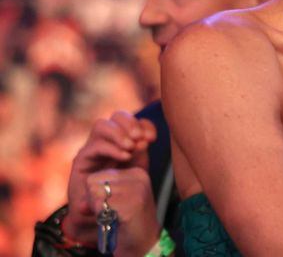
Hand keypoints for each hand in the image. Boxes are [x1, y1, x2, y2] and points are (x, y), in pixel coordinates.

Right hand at [64, 111, 154, 242]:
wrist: (102, 215)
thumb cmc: (122, 191)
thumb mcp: (137, 170)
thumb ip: (141, 153)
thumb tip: (146, 141)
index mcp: (122, 140)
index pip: (133, 121)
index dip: (144, 125)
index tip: (152, 138)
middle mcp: (106, 141)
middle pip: (116, 116)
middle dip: (130, 123)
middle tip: (140, 139)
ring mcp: (92, 149)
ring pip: (102, 125)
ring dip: (119, 133)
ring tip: (130, 147)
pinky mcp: (81, 161)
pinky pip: (94, 146)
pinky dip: (111, 148)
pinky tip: (124, 156)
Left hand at [78, 168, 160, 256]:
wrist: (143, 242)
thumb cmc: (127, 223)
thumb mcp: (114, 201)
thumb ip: (98, 194)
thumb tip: (80, 205)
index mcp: (136, 173)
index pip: (98, 175)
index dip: (95, 194)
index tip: (109, 205)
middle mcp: (138, 177)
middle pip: (94, 182)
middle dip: (94, 200)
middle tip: (110, 212)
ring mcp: (137, 189)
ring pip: (95, 193)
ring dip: (97, 209)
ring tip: (112, 216)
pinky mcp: (132, 203)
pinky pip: (100, 205)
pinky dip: (101, 216)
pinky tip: (114, 220)